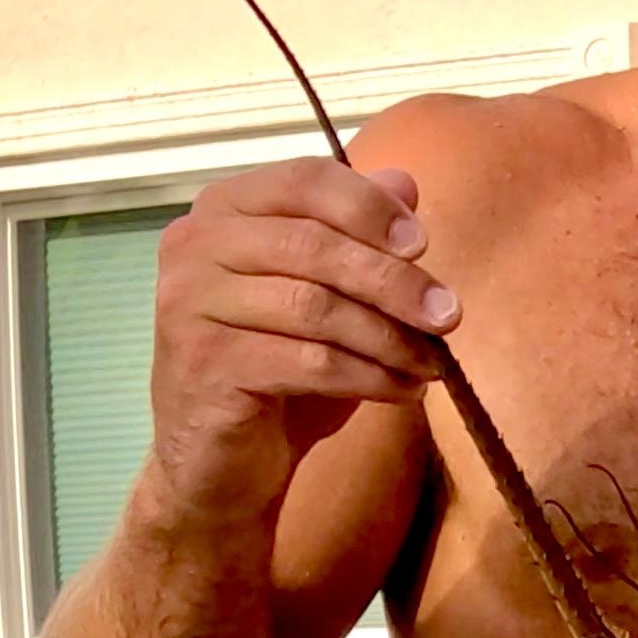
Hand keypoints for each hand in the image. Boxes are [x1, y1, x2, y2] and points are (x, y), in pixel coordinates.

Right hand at [146, 159, 454, 519]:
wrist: (217, 457)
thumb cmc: (278, 363)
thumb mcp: (328, 292)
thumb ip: (358, 233)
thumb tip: (406, 183)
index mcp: (223, 209)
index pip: (304, 181)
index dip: (369, 207)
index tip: (422, 245)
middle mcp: (194, 246)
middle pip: (314, 246)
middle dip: (394, 282)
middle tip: (449, 316)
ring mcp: (189, 305)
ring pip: (315, 307)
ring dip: (389, 337)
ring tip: (431, 362)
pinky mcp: (203, 365)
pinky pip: (308, 362)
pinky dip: (369, 376)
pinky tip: (402, 390)